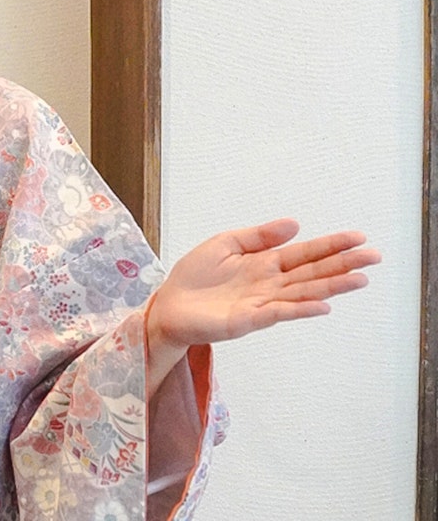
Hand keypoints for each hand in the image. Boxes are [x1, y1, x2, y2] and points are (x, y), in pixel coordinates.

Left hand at [149, 218, 378, 354]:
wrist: (169, 305)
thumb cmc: (194, 277)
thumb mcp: (225, 244)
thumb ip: (259, 236)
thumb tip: (295, 224)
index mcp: (264, 263)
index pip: (304, 253)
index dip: (331, 245)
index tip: (358, 237)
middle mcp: (270, 284)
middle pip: (312, 272)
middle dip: (343, 264)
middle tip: (374, 256)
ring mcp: (262, 303)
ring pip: (304, 292)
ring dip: (332, 286)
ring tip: (360, 279)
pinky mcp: (248, 320)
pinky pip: (279, 313)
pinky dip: (300, 309)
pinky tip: (322, 305)